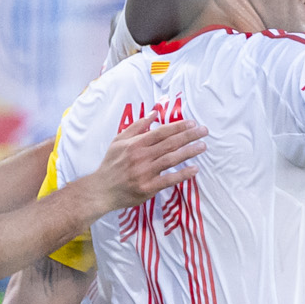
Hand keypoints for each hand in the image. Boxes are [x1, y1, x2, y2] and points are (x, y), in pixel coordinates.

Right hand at [88, 116, 206, 210]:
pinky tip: (194, 169)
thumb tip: (154, 113)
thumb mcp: (118, 141)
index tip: (192, 123)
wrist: (100, 190)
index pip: (161, 132)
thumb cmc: (111, 164)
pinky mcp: (147, 187)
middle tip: (204, 131)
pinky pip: (168, 179)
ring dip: (188, 152)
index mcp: (134, 144)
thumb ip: (137, 126)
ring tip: (202, 146)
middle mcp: (140, 156)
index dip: (178, 127)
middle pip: (169, 143)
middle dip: (188, 136)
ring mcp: (144, 172)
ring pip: (170, 159)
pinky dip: (182, 174)